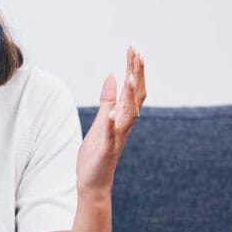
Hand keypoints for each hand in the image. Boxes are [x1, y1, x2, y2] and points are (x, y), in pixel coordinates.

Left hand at [76, 46, 146, 196]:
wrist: (94, 181)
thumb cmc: (97, 152)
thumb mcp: (101, 121)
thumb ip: (108, 100)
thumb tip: (112, 75)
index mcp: (122, 117)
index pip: (132, 89)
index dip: (134, 70)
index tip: (134, 49)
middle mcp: (124, 125)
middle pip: (135, 96)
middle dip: (137, 74)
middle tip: (137, 52)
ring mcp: (117, 137)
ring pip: (129, 114)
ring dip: (130, 96)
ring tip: (129, 76)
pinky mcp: (107, 150)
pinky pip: (111, 136)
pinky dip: (111, 124)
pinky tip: (110, 114)